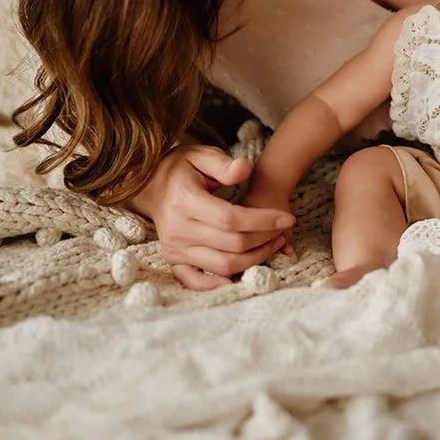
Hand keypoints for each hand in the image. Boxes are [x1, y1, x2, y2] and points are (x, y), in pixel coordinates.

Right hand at [129, 144, 295, 290]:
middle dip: (264, 239)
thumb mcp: (200, 155)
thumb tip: (244, 168)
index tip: (286, 218)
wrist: (152, 186)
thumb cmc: (182, 168)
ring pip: (222, 265)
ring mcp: (174, 248)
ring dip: (254, 259)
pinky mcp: (173, 260)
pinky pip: (196, 281)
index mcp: (184, 200)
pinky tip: (241, 275)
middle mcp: (177, 229)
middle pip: (231, 244)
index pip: (230, 218)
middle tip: (283, 229)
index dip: (263, 221)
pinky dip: (219, 284)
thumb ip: (223, 163)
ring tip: (273, 243)